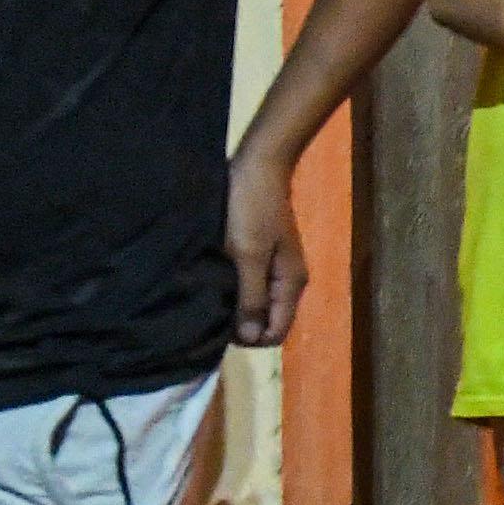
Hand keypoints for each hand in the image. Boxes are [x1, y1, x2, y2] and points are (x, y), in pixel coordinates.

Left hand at [224, 142, 308, 345]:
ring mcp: (276, 267)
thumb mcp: (248, 256)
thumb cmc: (252, 210)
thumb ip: (252, 297)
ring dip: (238, 307)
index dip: (250, 338)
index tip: (220, 327)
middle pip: (269, 320)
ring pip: (259, 303)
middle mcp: (288, 281)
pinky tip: (217, 282)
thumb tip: (250, 338)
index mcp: (292, 284)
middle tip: (211, 312)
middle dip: (244, 324)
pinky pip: (252, 286)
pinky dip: (237, 290)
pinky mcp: (263, 254)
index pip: (277, 332)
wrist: (258, 166)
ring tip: (211, 298)